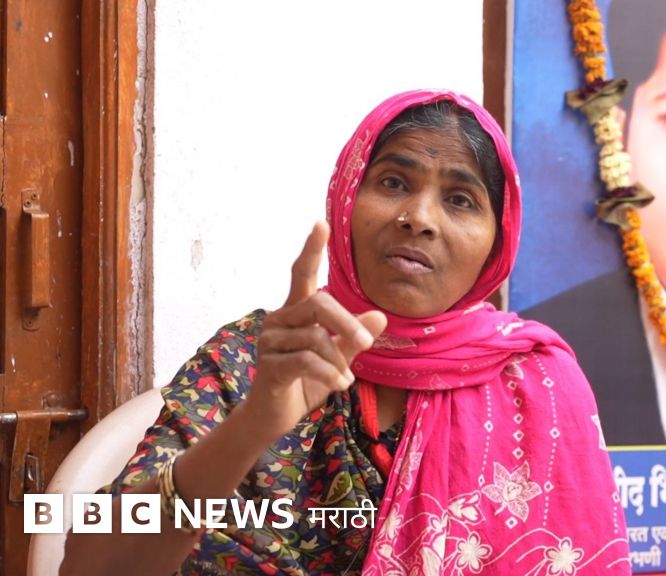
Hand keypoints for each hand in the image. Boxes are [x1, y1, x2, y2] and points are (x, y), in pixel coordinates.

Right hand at [245, 221, 386, 438]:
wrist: (275, 416)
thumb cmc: (306, 381)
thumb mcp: (338, 358)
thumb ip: (354, 337)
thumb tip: (380, 316)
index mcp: (296, 311)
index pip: (303, 273)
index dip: (312, 249)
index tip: (321, 223)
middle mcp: (279, 319)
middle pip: (319, 304)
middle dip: (347, 323)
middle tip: (367, 345)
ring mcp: (270, 341)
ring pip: (315, 337)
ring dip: (338, 360)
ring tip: (345, 378)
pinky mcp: (268, 365)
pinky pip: (305, 361)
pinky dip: (328, 373)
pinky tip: (340, 385)